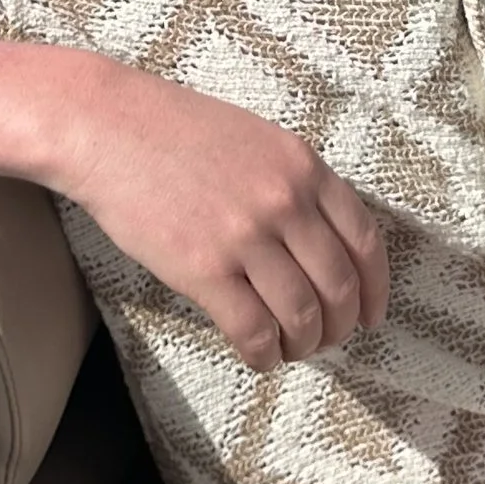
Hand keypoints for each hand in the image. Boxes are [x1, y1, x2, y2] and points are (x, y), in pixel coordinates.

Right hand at [54, 64, 387, 368]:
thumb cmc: (176, 130)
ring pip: (302, 316)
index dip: (377, 289)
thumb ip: (294, 184)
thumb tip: (322, 246)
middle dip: (341, 326)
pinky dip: (264, 354)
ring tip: (290, 349)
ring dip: (303, 345)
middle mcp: (285, 202)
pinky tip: (258, 355)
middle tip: (328, 339)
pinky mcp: (204, 269)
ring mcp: (245, 237)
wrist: (108, 128)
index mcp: (303, 167)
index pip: (365, 241)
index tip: (373, 315)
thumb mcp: (256, 139)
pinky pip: (253, 330)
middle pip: (340, 287)